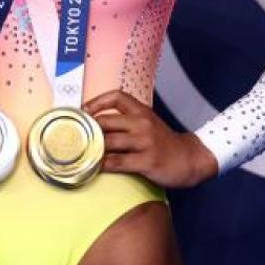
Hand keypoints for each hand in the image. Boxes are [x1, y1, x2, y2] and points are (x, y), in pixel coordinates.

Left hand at [83, 89, 219, 188]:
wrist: (190, 158)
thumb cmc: (164, 142)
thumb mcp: (148, 123)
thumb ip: (127, 121)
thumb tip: (97, 125)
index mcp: (142, 111)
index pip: (116, 96)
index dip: (96, 102)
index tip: (83, 112)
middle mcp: (142, 123)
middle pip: (106, 121)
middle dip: (87, 130)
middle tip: (74, 138)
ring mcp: (145, 142)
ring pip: (109, 142)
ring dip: (92, 149)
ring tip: (79, 155)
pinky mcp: (147, 161)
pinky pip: (118, 162)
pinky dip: (102, 165)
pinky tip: (94, 168)